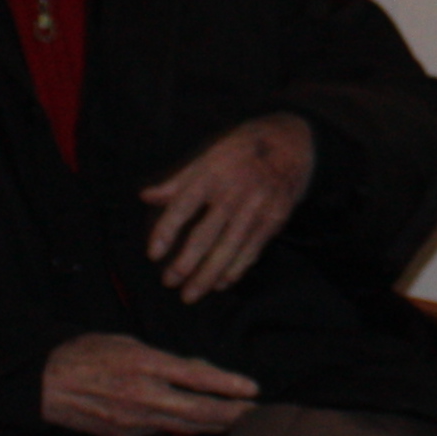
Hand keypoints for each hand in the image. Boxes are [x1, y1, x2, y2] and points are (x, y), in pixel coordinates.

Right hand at [40, 329, 259, 435]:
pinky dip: (182, 427)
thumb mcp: (129, 343)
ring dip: (213, 425)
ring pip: (184, 426)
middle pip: (197, 410)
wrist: (45, 383)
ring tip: (238, 422)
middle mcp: (143, 396)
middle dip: (231, 414)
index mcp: (144, 365)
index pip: (196, 377)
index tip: (253, 390)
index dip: (227, 385)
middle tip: (257, 415)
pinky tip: (199, 426)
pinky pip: (161, 431)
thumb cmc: (87, 353)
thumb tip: (198, 372)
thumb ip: (165, 360)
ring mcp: (134, 421)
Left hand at [139, 113, 316, 301]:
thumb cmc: (243, 148)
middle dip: (186, 262)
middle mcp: (233, 192)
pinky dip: (236, 269)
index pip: (183, 205)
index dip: (167, 230)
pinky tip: (221, 284)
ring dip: (208, 275)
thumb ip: (179, 181)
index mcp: (212, 173)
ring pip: (228, 248)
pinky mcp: (274, 219)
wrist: (291, 141)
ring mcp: (256, 207)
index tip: (153, 253)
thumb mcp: (209, 155)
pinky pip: (252, 249)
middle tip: (169, 282)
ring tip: (190, 294)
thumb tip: (146, 196)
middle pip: (206, 234)